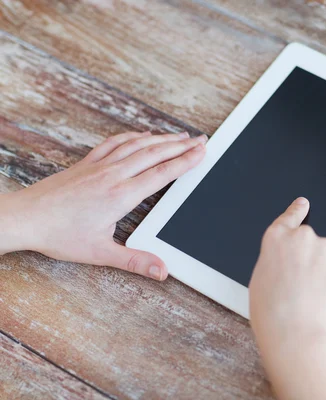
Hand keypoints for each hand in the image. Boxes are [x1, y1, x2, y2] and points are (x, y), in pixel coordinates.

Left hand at [0, 131, 206, 280]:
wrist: (24, 218)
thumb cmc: (59, 235)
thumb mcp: (100, 253)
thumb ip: (135, 260)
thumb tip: (162, 270)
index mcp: (121, 195)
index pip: (162, 174)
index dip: (185, 161)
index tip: (201, 152)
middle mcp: (113, 175)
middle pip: (155, 154)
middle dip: (181, 145)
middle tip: (201, 139)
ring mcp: (99, 165)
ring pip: (138, 145)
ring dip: (162, 138)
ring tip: (180, 135)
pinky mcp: (87, 163)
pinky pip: (115, 142)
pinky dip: (133, 136)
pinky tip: (142, 135)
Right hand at [249, 197, 325, 399]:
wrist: (296, 334)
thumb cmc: (272, 314)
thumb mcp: (260, 279)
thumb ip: (275, 259)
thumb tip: (287, 259)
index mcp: (276, 239)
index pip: (289, 217)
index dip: (297, 211)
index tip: (304, 204)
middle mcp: (303, 237)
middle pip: (309, 242)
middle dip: (309, 258)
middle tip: (301, 285)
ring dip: (323, 270)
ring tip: (312, 296)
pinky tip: (325, 297)